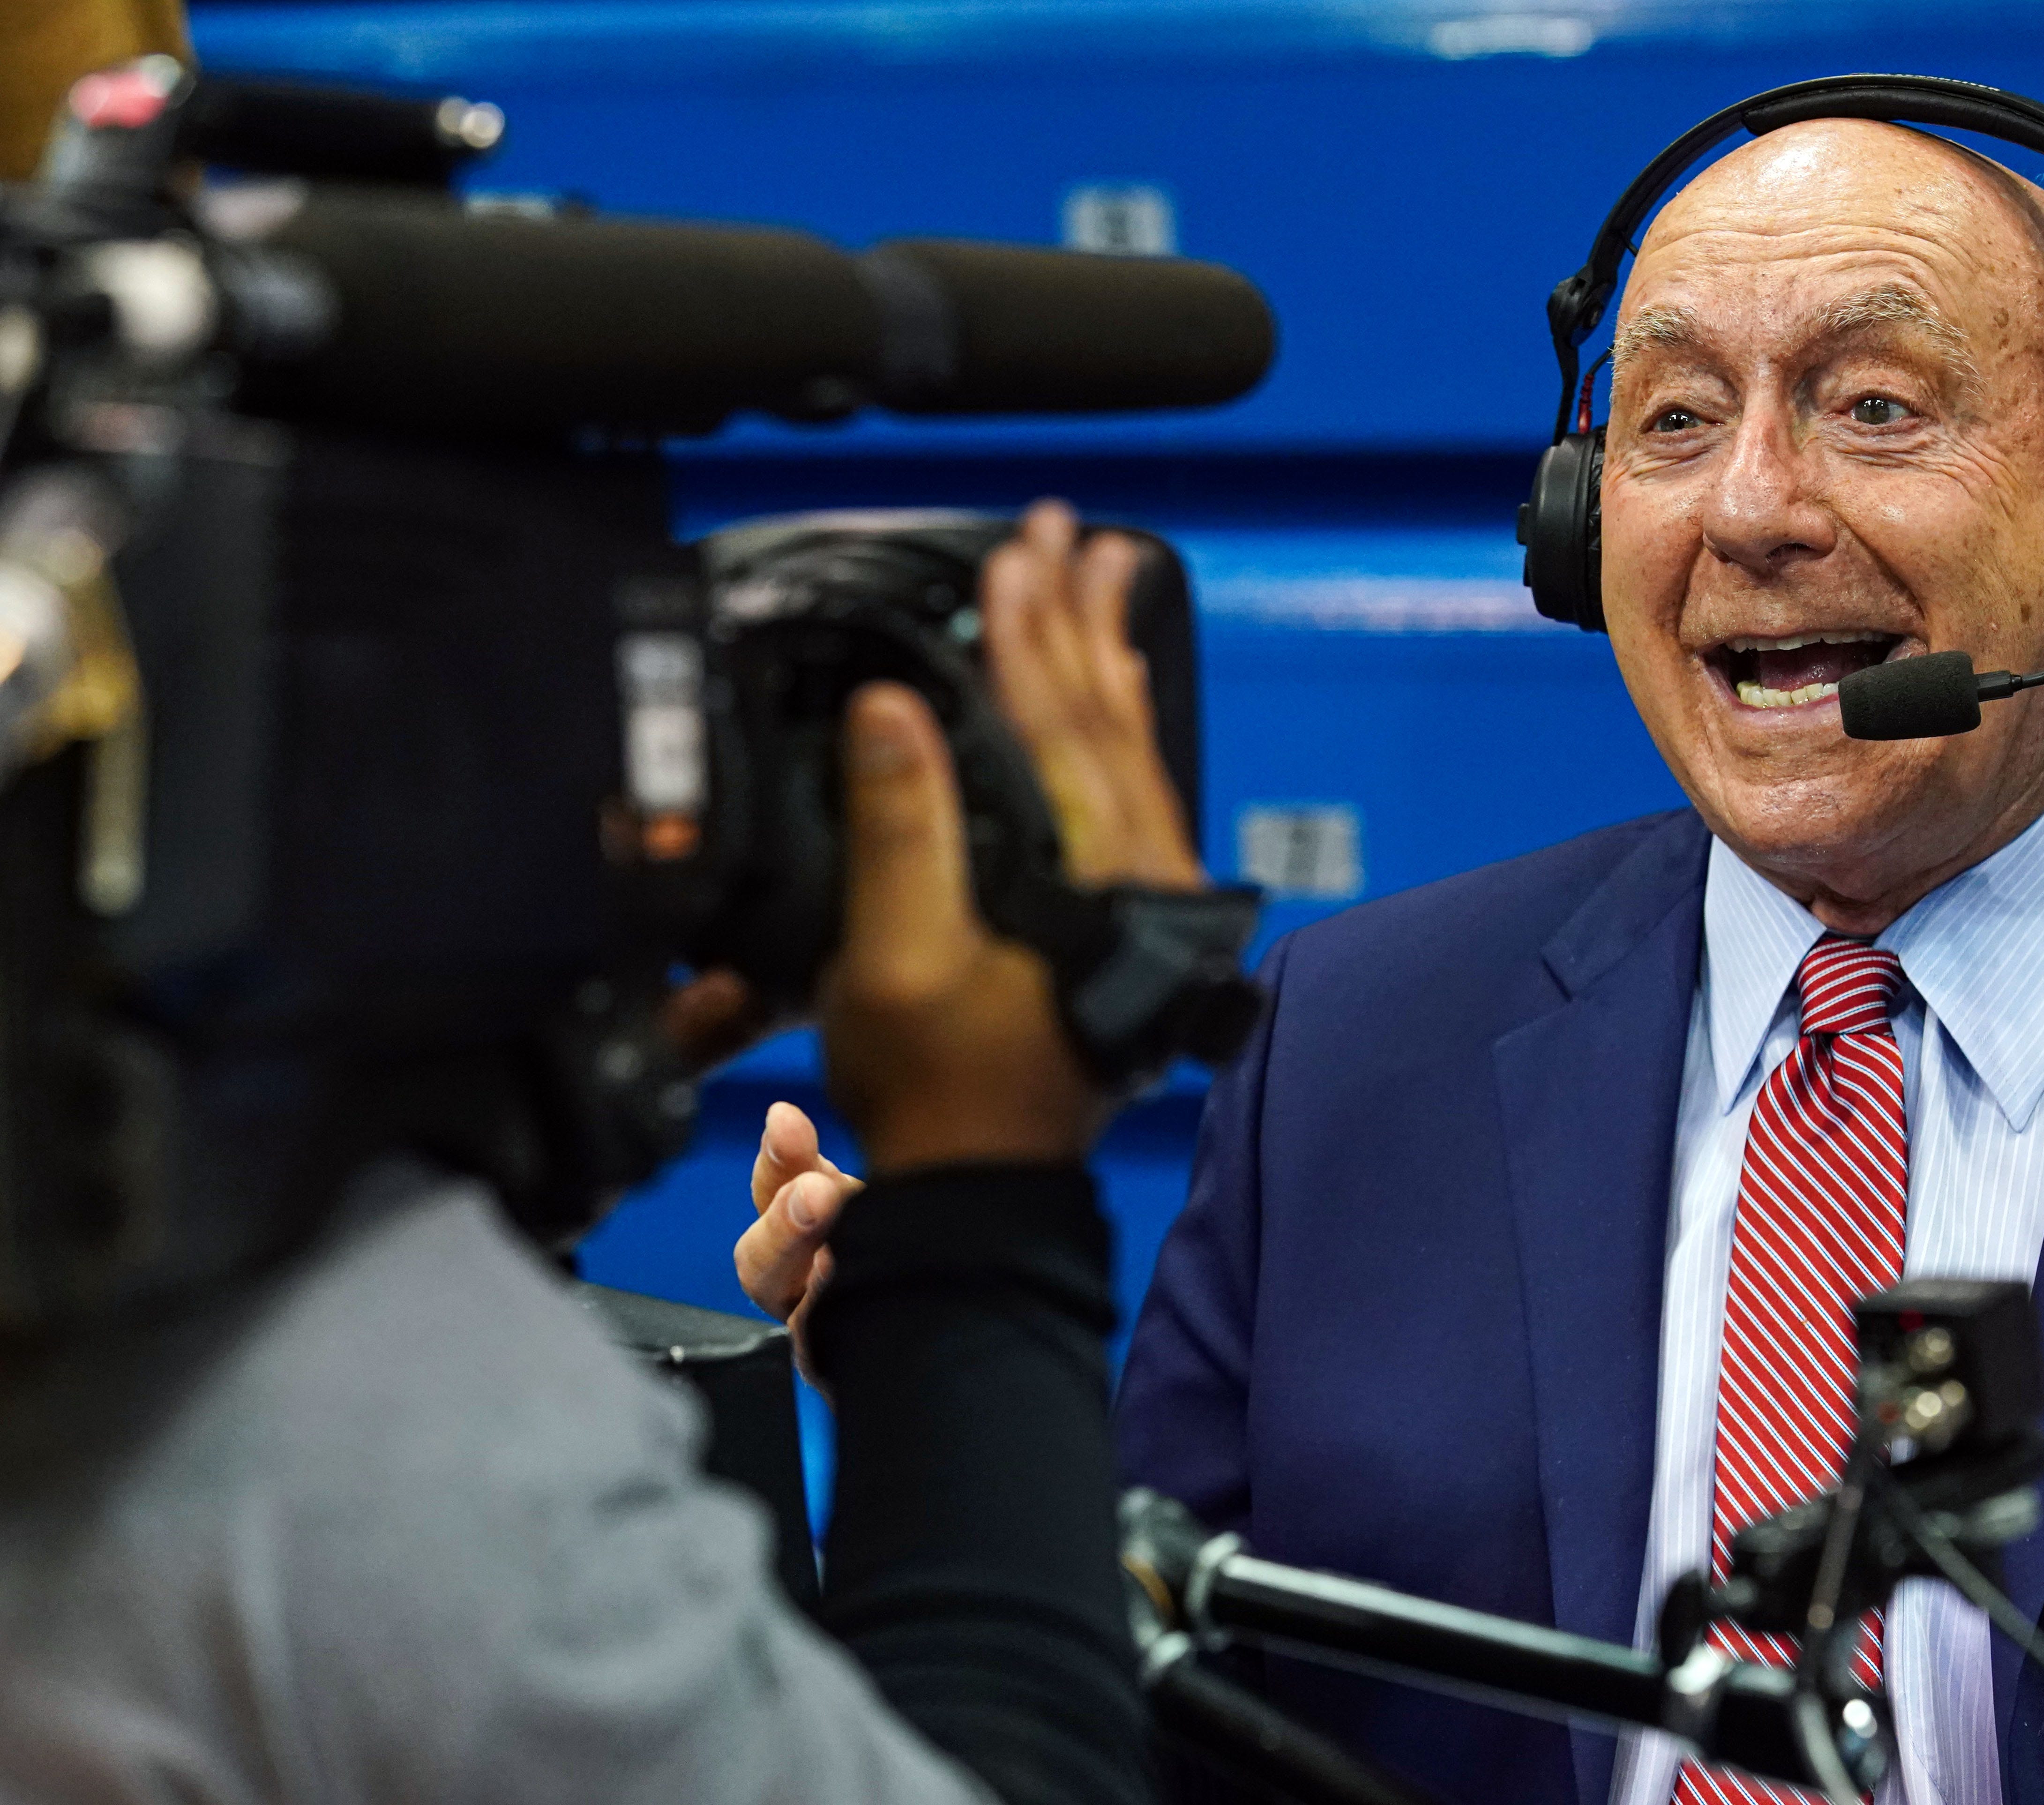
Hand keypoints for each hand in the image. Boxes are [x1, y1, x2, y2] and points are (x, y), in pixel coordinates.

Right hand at [731, 499, 1205, 1336]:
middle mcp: (1138, 876)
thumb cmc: (937, 1087)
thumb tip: (893, 711)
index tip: (1013, 553)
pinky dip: (1120, 723)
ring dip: (1108, 655)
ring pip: (1132, 746)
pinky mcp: (1130, 915)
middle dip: (1079, 617)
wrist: (984, 1185)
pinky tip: (1112, 684)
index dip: (1028, 634)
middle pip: (1108, 718)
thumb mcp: (898, 962)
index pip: (1058, 724)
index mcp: (1090, 878)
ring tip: (1102, 569)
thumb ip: (901, 832)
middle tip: (1064, 529)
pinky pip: (1134, 788)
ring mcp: (1143, 896)